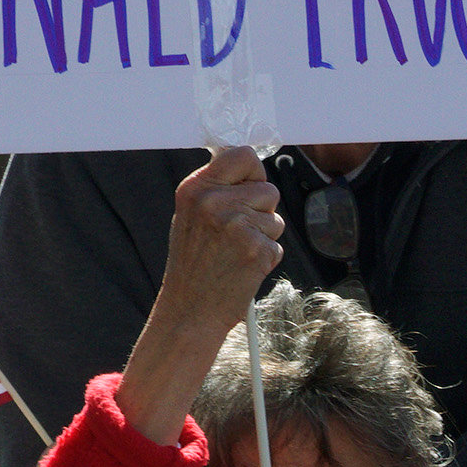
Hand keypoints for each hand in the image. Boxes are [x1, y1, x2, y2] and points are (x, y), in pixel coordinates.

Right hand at [118, 151, 284, 444]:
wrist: (189, 312)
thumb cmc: (194, 265)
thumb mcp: (191, 216)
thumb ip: (216, 190)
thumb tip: (250, 164)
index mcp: (195, 188)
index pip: (242, 155)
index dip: (253, 172)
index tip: (249, 187)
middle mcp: (213, 202)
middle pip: (267, 189)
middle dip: (260, 211)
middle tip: (235, 234)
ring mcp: (235, 225)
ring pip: (274, 218)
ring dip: (263, 236)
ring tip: (235, 253)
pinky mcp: (255, 249)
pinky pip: (276, 244)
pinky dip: (265, 259)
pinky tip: (242, 269)